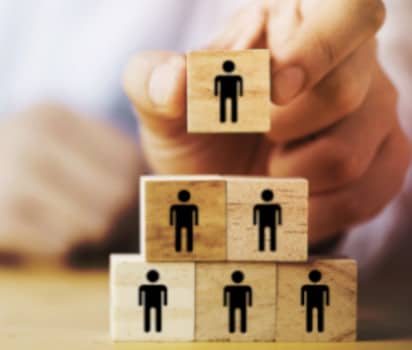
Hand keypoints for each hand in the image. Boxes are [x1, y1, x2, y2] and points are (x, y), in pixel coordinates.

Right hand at [0, 104, 141, 261]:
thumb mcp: (38, 147)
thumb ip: (94, 164)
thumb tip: (154, 202)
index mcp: (52, 114)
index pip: (131, 160)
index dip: (135, 195)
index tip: (120, 215)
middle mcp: (33, 134)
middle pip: (118, 194)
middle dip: (116, 224)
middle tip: (96, 234)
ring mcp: (8, 170)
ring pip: (93, 222)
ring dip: (84, 240)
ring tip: (62, 235)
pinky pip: (56, 245)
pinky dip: (54, 252)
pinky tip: (34, 241)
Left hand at [123, 0, 410, 242]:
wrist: (219, 184)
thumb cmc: (194, 128)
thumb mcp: (160, 103)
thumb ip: (152, 82)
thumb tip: (174, 78)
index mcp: (294, 21)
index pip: (346, 8)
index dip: (316, 49)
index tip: (273, 90)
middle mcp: (349, 59)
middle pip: (346, 91)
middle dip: (283, 129)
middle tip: (255, 134)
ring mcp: (374, 109)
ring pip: (352, 153)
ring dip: (290, 178)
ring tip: (264, 169)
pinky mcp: (384, 157)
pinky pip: (367, 193)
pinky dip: (314, 211)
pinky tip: (286, 202)